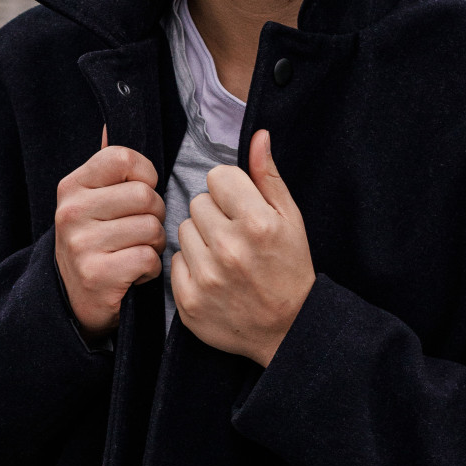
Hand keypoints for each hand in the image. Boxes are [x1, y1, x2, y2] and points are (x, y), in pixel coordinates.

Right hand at [55, 125, 165, 338]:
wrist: (72, 298)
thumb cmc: (94, 240)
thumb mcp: (92, 198)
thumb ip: (106, 164)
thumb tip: (111, 123)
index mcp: (72, 186)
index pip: (124, 158)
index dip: (145, 175)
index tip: (140, 191)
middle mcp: (71, 212)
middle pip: (145, 196)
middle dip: (154, 215)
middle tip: (140, 229)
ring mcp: (81, 245)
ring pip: (151, 228)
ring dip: (154, 244)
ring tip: (135, 250)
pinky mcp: (96, 275)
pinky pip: (148, 258)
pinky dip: (150, 268)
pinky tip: (133, 272)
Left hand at [171, 129, 314, 368]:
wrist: (289, 329)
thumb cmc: (291, 268)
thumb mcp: (290, 219)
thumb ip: (268, 176)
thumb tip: (258, 136)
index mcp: (257, 223)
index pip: (218, 177)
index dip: (231, 191)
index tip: (242, 208)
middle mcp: (229, 248)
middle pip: (198, 201)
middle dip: (215, 214)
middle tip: (234, 236)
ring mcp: (206, 276)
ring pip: (183, 229)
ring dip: (200, 238)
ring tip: (224, 256)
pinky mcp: (189, 300)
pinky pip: (174, 260)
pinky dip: (190, 266)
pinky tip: (213, 276)